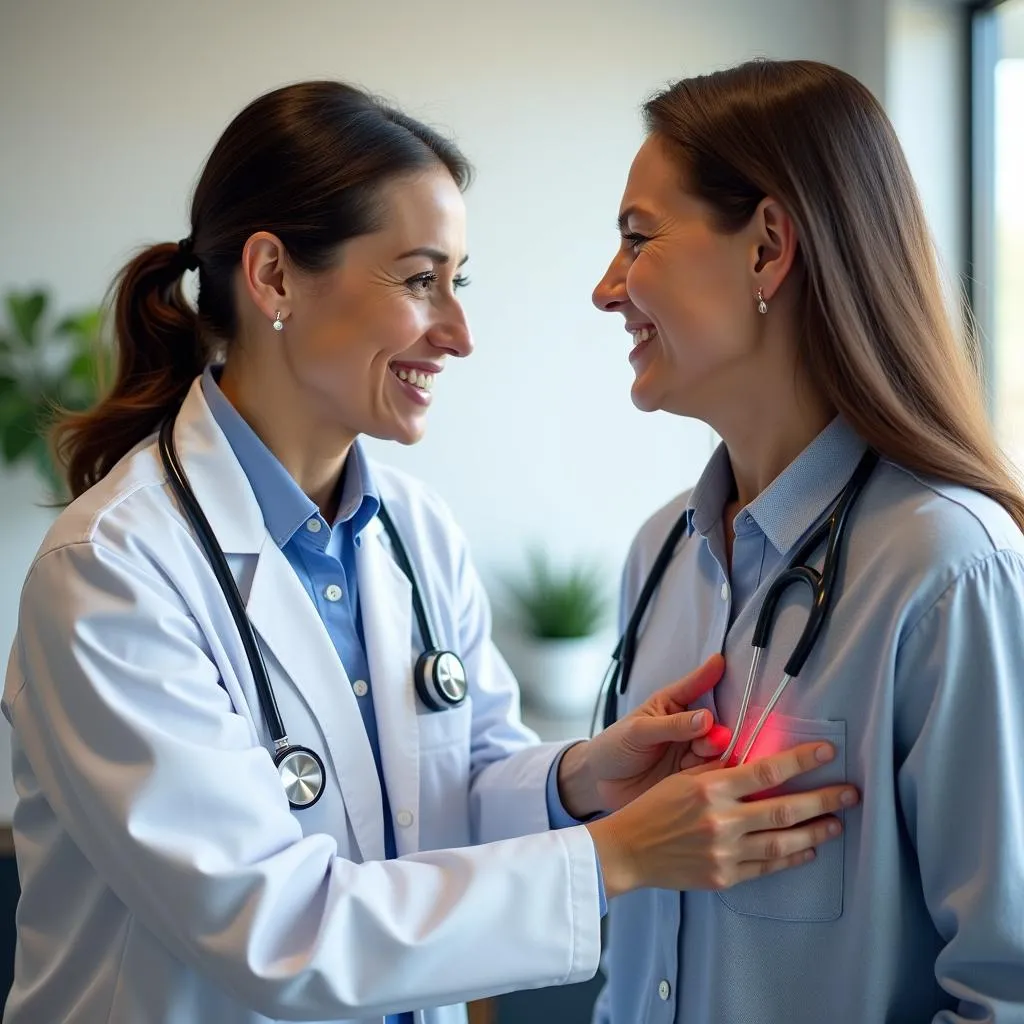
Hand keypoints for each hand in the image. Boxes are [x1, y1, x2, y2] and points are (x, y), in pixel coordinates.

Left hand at [557, 655, 730, 816]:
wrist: (601, 783)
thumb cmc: (614, 746)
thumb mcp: (638, 731)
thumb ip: (672, 726)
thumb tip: (707, 719)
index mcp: (670, 705)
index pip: (693, 686)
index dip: (708, 675)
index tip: (720, 661)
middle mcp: (685, 727)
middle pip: (712, 721)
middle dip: (717, 727)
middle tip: (716, 735)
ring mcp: (689, 751)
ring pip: (715, 747)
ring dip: (716, 749)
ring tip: (707, 751)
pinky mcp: (691, 775)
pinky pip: (710, 771)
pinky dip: (714, 770)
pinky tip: (712, 771)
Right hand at [585, 741, 859, 898]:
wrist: (628, 850)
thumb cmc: (653, 808)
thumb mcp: (683, 779)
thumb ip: (720, 772)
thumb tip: (759, 763)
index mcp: (710, 788)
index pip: (766, 771)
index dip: (801, 761)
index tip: (827, 753)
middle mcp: (721, 820)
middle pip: (784, 809)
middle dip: (823, 800)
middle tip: (851, 794)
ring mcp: (724, 853)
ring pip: (782, 842)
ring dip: (815, 832)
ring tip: (837, 824)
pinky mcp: (724, 877)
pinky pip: (767, 868)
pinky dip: (791, 859)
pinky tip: (807, 850)